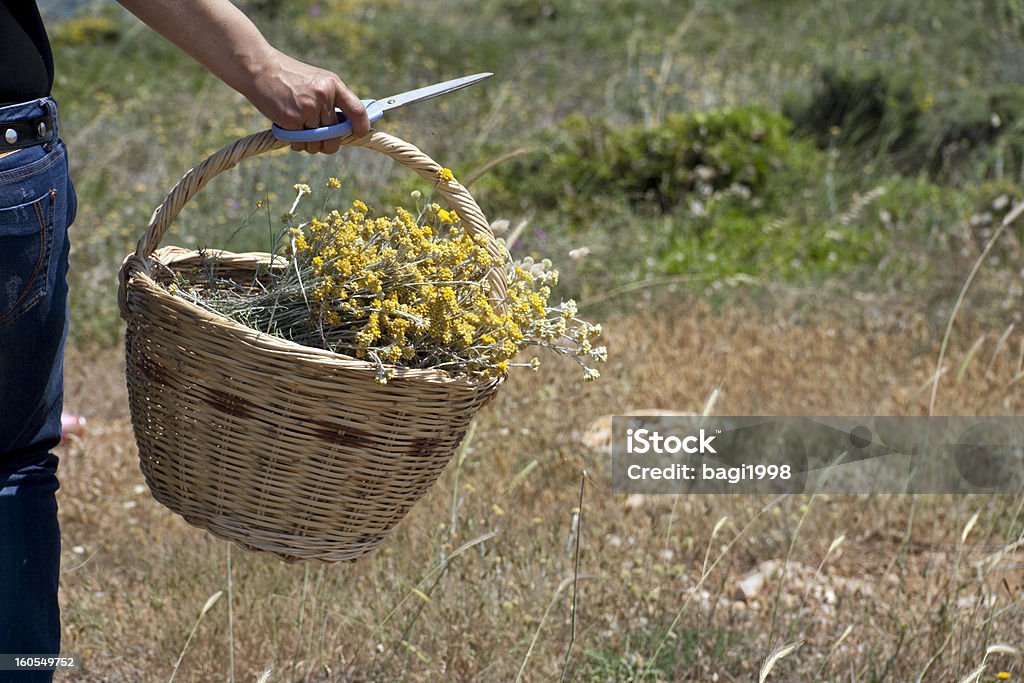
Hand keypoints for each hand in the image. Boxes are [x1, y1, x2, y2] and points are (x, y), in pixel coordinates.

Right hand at [245, 49, 369, 153]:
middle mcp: (323, 97)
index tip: (359, 133)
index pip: (357, 110)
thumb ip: (333, 99)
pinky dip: (294, 142)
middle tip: (318, 139)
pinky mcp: (292, 120)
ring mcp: (308, 109)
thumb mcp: (316, 80)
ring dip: (309, 144)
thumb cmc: (288, 76)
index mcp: (333, 85)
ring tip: (299, 130)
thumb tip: (350, 125)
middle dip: (328, 143)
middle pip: (335, 136)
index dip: (362, 126)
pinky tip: (287, 128)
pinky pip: (300, 144)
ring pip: (317, 144)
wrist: (258, 68)